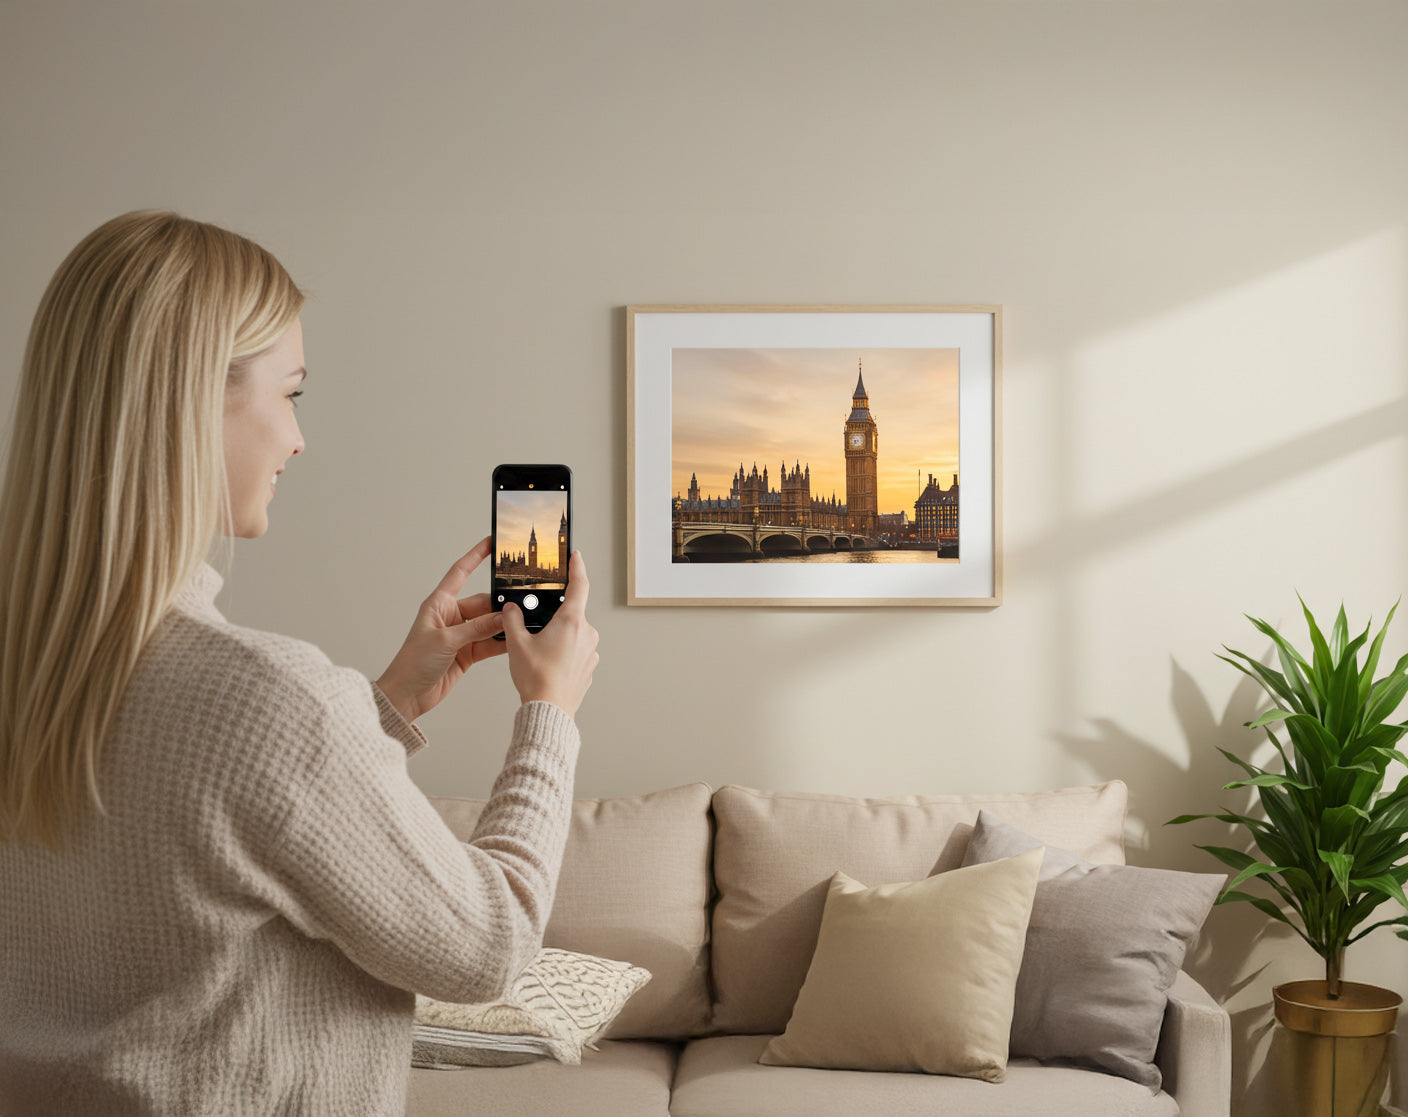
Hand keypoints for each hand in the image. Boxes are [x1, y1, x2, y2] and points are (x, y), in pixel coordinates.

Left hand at [376, 537, 506, 722]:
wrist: (407, 694)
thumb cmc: (413, 663)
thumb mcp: (446, 641)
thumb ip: (476, 629)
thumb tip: (502, 617)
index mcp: (439, 604)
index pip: (460, 573)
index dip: (475, 556)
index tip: (491, 543)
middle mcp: (451, 616)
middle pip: (483, 603)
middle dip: (500, 605)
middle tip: (520, 606)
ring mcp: (461, 635)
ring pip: (489, 624)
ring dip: (503, 626)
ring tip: (521, 624)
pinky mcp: (468, 653)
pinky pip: (489, 643)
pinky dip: (501, 642)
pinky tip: (514, 640)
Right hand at [502, 550, 598, 717]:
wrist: (549, 711)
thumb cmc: (536, 679)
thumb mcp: (517, 644)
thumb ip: (512, 620)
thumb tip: (510, 608)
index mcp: (571, 621)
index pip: (580, 584)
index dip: (577, 567)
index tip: (576, 556)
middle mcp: (587, 633)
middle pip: (571, 613)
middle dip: (554, 617)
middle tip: (536, 628)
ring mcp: (591, 651)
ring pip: (573, 634)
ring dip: (558, 637)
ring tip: (539, 653)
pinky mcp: (590, 666)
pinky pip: (576, 651)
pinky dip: (563, 653)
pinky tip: (548, 665)